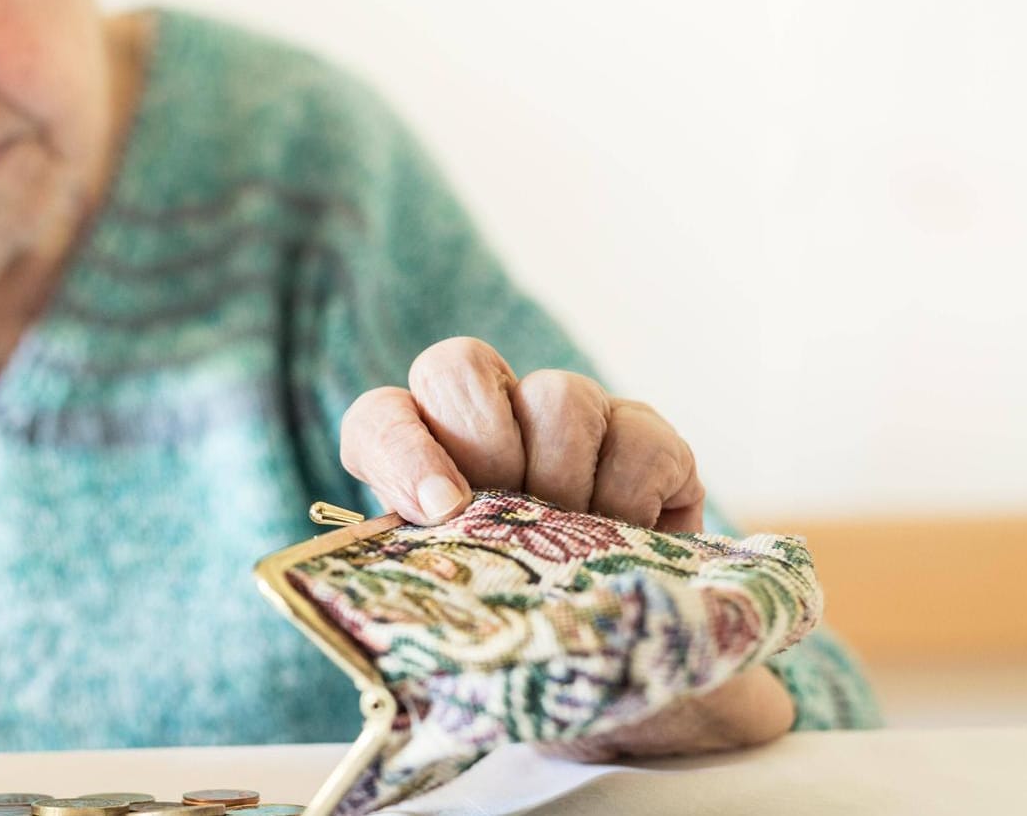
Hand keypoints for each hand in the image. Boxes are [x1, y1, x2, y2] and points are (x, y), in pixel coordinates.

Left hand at [340, 337, 795, 757]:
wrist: (621, 657)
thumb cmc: (521, 629)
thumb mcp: (464, 612)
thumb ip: (434, 580)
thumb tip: (423, 580)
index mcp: (420, 460)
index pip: (380, 419)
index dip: (401, 451)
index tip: (436, 509)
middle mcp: (490, 419)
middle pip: (459, 369)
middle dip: (485, 445)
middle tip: (513, 517)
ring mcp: (570, 418)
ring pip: (558, 394)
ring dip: (564, 478)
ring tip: (572, 548)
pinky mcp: (647, 437)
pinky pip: (638, 435)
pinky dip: (632, 496)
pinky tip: (626, 538)